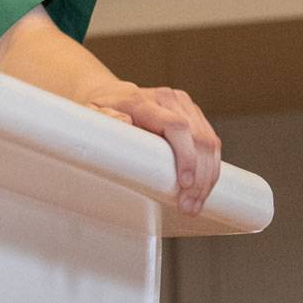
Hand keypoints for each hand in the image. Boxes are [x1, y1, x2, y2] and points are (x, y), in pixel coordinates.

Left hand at [82, 80, 220, 214]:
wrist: (110, 95)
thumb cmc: (99, 110)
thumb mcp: (91, 115)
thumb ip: (104, 119)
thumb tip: (124, 122)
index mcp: (143, 100)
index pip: (177, 126)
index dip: (186, 156)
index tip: (185, 183)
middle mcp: (169, 99)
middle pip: (198, 138)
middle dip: (199, 177)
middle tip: (188, 206)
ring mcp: (184, 106)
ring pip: (210, 142)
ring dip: (207, 178)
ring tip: (195, 204)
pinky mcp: (194, 115)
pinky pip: (211, 143)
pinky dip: (210, 169)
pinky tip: (203, 189)